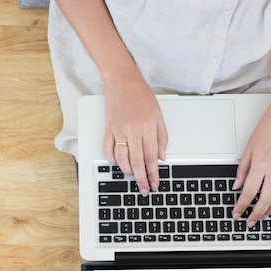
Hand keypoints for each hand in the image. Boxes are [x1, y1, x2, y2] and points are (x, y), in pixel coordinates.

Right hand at [102, 78, 167, 195]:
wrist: (122, 81)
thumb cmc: (141, 95)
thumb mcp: (158, 115)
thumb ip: (162, 137)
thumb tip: (162, 157)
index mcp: (147, 127)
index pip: (151, 157)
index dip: (153, 173)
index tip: (154, 184)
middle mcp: (133, 130)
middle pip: (137, 161)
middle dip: (141, 179)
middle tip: (143, 189)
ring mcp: (118, 130)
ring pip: (122, 158)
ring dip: (127, 171)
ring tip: (132, 175)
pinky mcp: (108, 128)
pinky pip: (108, 149)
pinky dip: (112, 159)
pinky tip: (117, 163)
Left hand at [231, 99, 270, 226]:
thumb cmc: (269, 127)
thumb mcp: (249, 147)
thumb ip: (243, 169)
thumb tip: (237, 186)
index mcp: (261, 163)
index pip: (249, 192)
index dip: (241, 205)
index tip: (236, 212)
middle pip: (265, 199)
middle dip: (256, 214)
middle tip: (249, 221)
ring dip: (270, 210)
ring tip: (262, 215)